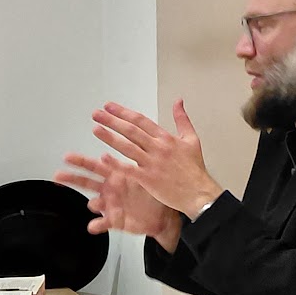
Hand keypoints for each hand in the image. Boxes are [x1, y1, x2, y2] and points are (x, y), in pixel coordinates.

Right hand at [55, 152, 181, 249]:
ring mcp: (110, 205)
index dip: (81, 161)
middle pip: (87, 182)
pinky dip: (97, 225)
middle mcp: (109, 189)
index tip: (68, 157)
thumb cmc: (152, 191)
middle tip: (58, 175)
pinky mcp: (114, 220)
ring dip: (92, 203)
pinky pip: (103, 223)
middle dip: (72, 178)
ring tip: (94, 204)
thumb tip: (130, 142)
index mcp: (114, 175)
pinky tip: (93, 226)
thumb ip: (135, 161)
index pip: (94, 166)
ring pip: (94, 203)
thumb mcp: (145, 173)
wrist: (161, 215)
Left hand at [90, 99, 223, 220]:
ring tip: (96, 129)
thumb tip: (178, 101)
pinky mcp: (148, 179)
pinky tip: (103, 158)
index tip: (110, 106)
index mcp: (166, 138)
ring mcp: (152, 163)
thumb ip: (182, 119)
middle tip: (97, 114)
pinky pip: (129, 169)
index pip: (141, 120)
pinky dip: (116, 164)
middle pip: (131, 130)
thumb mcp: (192, 139)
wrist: (199, 193)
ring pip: (128, 147)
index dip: (124, 112)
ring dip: (110, 137)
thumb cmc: (194, 169)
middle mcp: (158, 148)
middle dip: (112, 121)